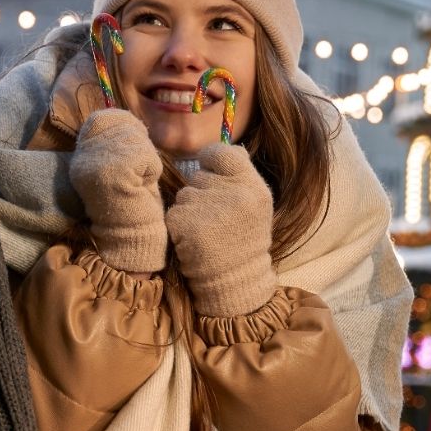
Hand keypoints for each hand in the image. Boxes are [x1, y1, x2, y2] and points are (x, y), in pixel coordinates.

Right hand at [70, 109, 167, 272]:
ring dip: (147, 161)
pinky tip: (141, 188)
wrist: (127, 237)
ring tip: (137, 183)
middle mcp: (84, 155)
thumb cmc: (129, 205)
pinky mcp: (117, 169)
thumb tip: (127, 119)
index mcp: (81, 154)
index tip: (129, 156)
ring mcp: (99, 161)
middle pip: (124, 126)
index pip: (103, 119)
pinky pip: (149, 156)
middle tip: (135, 176)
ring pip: (139, 141)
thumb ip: (115, 144)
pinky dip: (154, 172)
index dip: (124, 129)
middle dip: (138, 148)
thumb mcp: (116, 168)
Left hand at [166, 145, 276, 317]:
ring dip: (188, 211)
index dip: (210, 161)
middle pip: (199, 177)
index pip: (222, 153)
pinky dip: (178, 227)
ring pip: (184, 195)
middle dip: (202, 194)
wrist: (236, 281)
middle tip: (215, 219)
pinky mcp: (186, 225)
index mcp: (254, 187)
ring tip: (205, 231)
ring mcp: (210, 210)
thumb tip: (228, 148)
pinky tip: (193, 241)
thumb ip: (242, 176)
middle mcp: (235, 195)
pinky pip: (173, 213)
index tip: (211, 176)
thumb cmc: (244, 241)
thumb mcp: (256, 206)